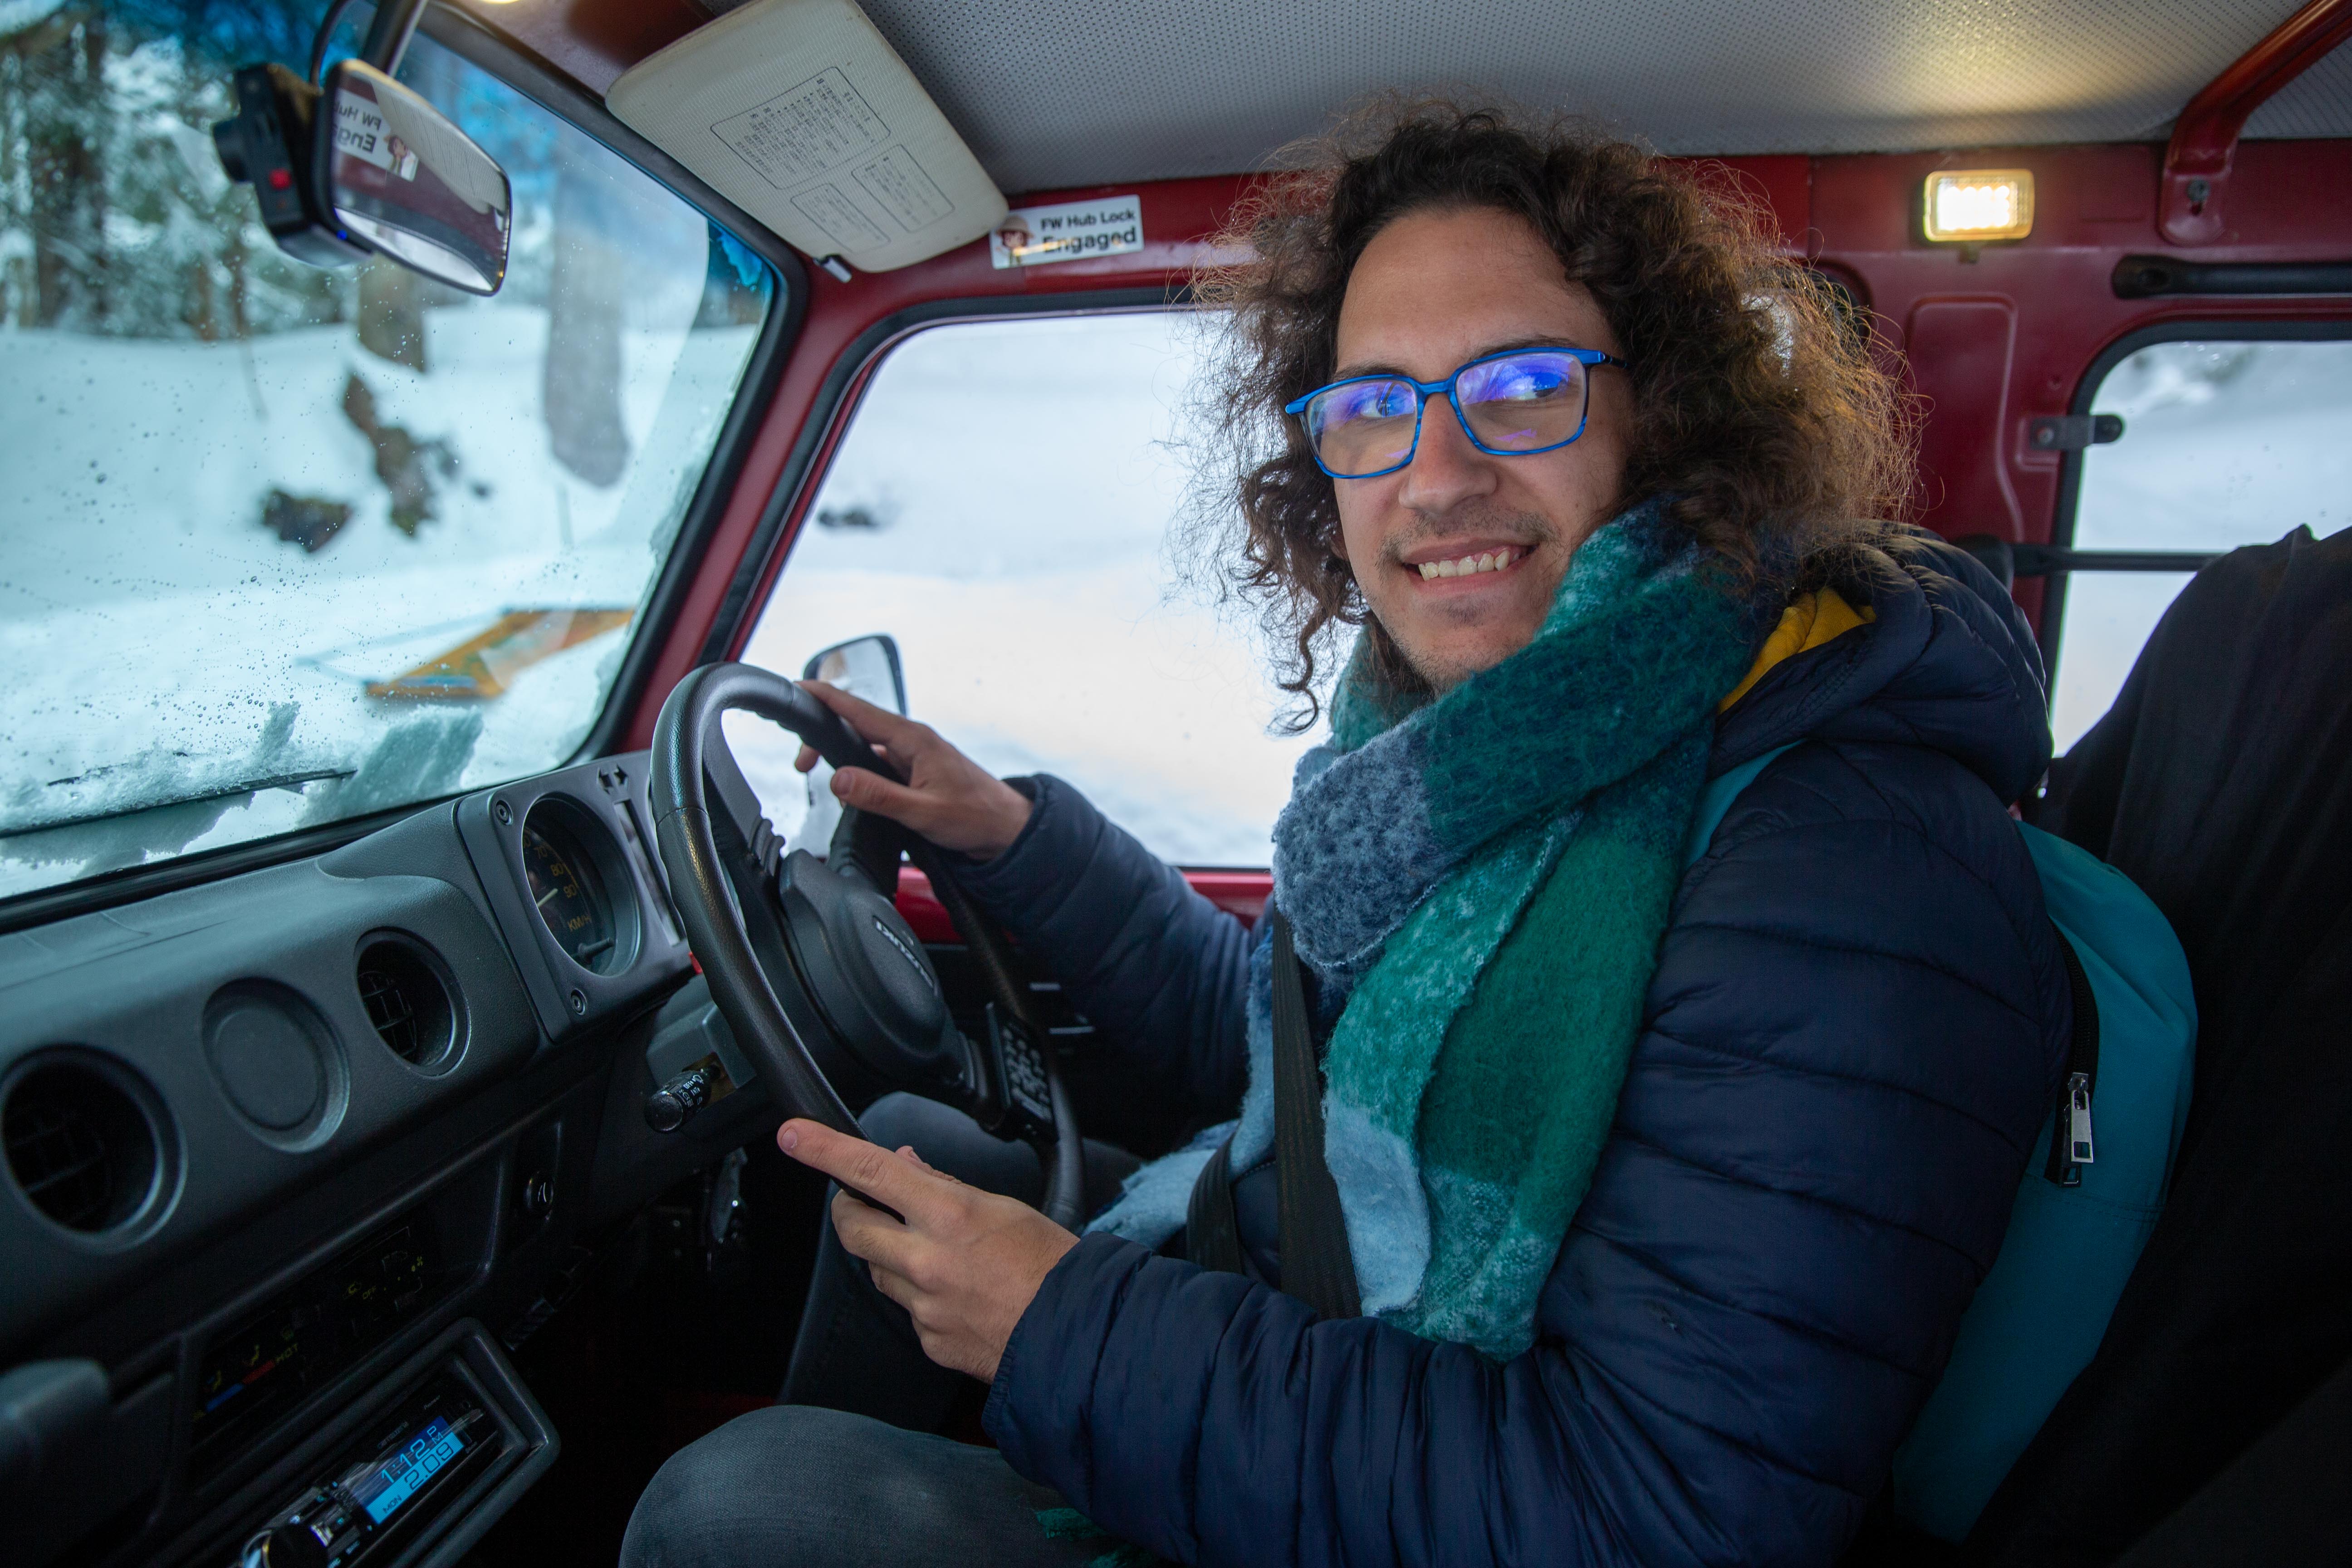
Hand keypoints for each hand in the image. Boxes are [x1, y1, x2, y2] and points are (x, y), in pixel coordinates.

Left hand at [778, 1118, 1075, 1381]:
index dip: (824, 1150)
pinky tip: (956, 1295)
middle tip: (862, 1202)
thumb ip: (945, 1188)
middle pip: (852, 1228)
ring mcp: (923, 1305)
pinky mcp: (928, 1340)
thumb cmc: (1052, 1267)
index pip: (870, 1171)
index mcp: (948, 1215)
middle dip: (849, 1210)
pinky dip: (921, 1297)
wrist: (1076, 1335)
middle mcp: (926, 1261)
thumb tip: (907, 1167)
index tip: (794, 1136)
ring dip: (890, 1256)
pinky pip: (907, 1310)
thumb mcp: (1003, 1207)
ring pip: (877, 1271)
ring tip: (938, 1256)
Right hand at [794, 681, 1032, 859]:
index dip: (825, 697)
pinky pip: (878, 762)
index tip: (799, 689)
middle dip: (823, 736)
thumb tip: (839, 781)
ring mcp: (913, 754)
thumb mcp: (923, 812)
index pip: (859, 710)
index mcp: (913, 739)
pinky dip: (859, 771)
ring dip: (841, 757)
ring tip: (818, 773)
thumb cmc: (976, 817)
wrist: (1006, 829)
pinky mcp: (914, 770)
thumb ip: (879, 796)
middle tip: (802, 763)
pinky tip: (853, 791)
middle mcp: (911, 740)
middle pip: (855, 724)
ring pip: (865, 745)